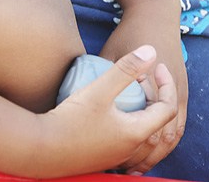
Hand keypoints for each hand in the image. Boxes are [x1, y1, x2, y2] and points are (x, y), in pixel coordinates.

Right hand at [43, 46, 177, 176]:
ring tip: (129, 91)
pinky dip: (130, 122)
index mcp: (137, 133)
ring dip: (143, 110)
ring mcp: (117, 156)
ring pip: (143, 133)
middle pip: (158, 122)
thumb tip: (151, 51)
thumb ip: (125, 69)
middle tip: (141, 77)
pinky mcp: (103, 157)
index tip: (157, 67)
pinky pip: (128, 140)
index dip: (167, 85)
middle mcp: (131, 149)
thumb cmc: (70, 122)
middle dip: (156, 96)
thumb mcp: (99, 90)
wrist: (40, 150)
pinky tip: (113, 110)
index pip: (168, 109)